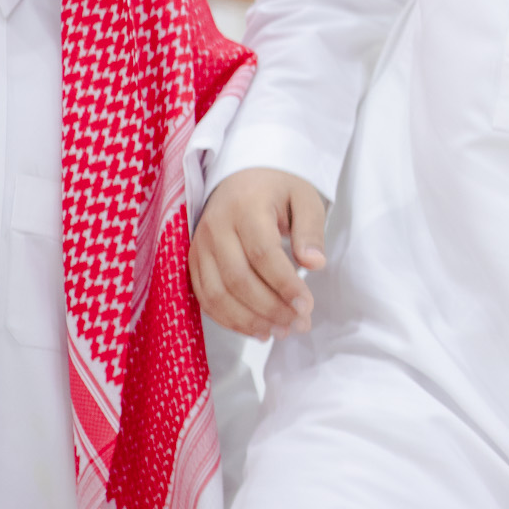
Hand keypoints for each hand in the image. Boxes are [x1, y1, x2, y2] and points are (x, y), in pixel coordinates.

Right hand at [189, 168, 325, 339]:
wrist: (241, 177)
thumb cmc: (277, 188)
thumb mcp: (304, 197)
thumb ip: (311, 229)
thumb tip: (315, 264)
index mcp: (245, 207)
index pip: (263, 254)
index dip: (285, 285)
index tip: (306, 305)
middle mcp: (216, 227)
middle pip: (238, 279)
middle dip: (270, 308)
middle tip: (298, 324)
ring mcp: (200, 246)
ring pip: (218, 294)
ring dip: (249, 320)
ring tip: (280, 331)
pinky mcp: (193, 262)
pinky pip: (205, 298)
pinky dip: (229, 319)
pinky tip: (257, 328)